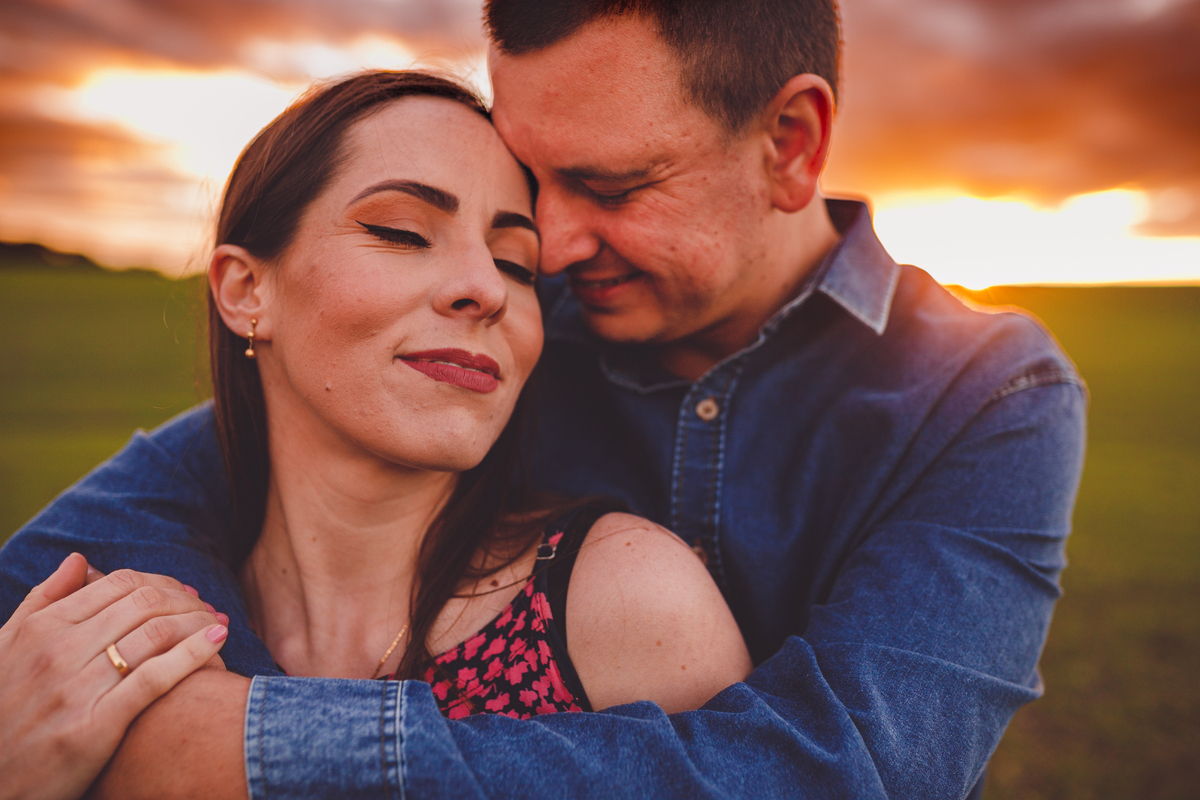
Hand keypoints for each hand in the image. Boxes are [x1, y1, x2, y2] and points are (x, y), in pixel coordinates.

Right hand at [0, 554, 228, 799]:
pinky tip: (217, 642)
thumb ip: (42, 601)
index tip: (184, 593)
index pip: (119, 584)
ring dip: (198, 622)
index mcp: (41, 628)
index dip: (161, 583)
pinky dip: (195, 653)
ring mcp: (76, 687)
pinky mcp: (95, 725)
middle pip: (145, 603)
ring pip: (157, 633)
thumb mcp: (6, 649)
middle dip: (186, 600)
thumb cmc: (5, 712)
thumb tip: (78, 560)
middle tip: (208, 608)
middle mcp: (57, 651)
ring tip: (218, 624)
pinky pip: (156, 677)